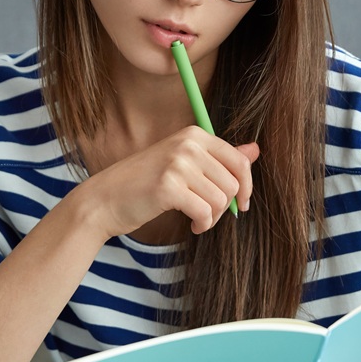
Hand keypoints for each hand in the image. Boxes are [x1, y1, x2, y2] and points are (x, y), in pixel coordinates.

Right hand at [75, 127, 256, 239]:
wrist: (104, 199)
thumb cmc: (145, 184)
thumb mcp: (184, 164)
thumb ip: (220, 158)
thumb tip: (255, 149)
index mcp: (194, 135)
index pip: (239, 161)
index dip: (246, 187)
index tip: (242, 204)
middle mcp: (187, 144)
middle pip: (232, 184)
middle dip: (225, 207)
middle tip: (208, 215)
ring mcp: (177, 164)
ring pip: (220, 200)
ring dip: (212, 218)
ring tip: (197, 220)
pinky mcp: (168, 187)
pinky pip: (205, 212)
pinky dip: (202, 225)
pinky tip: (192, 226)